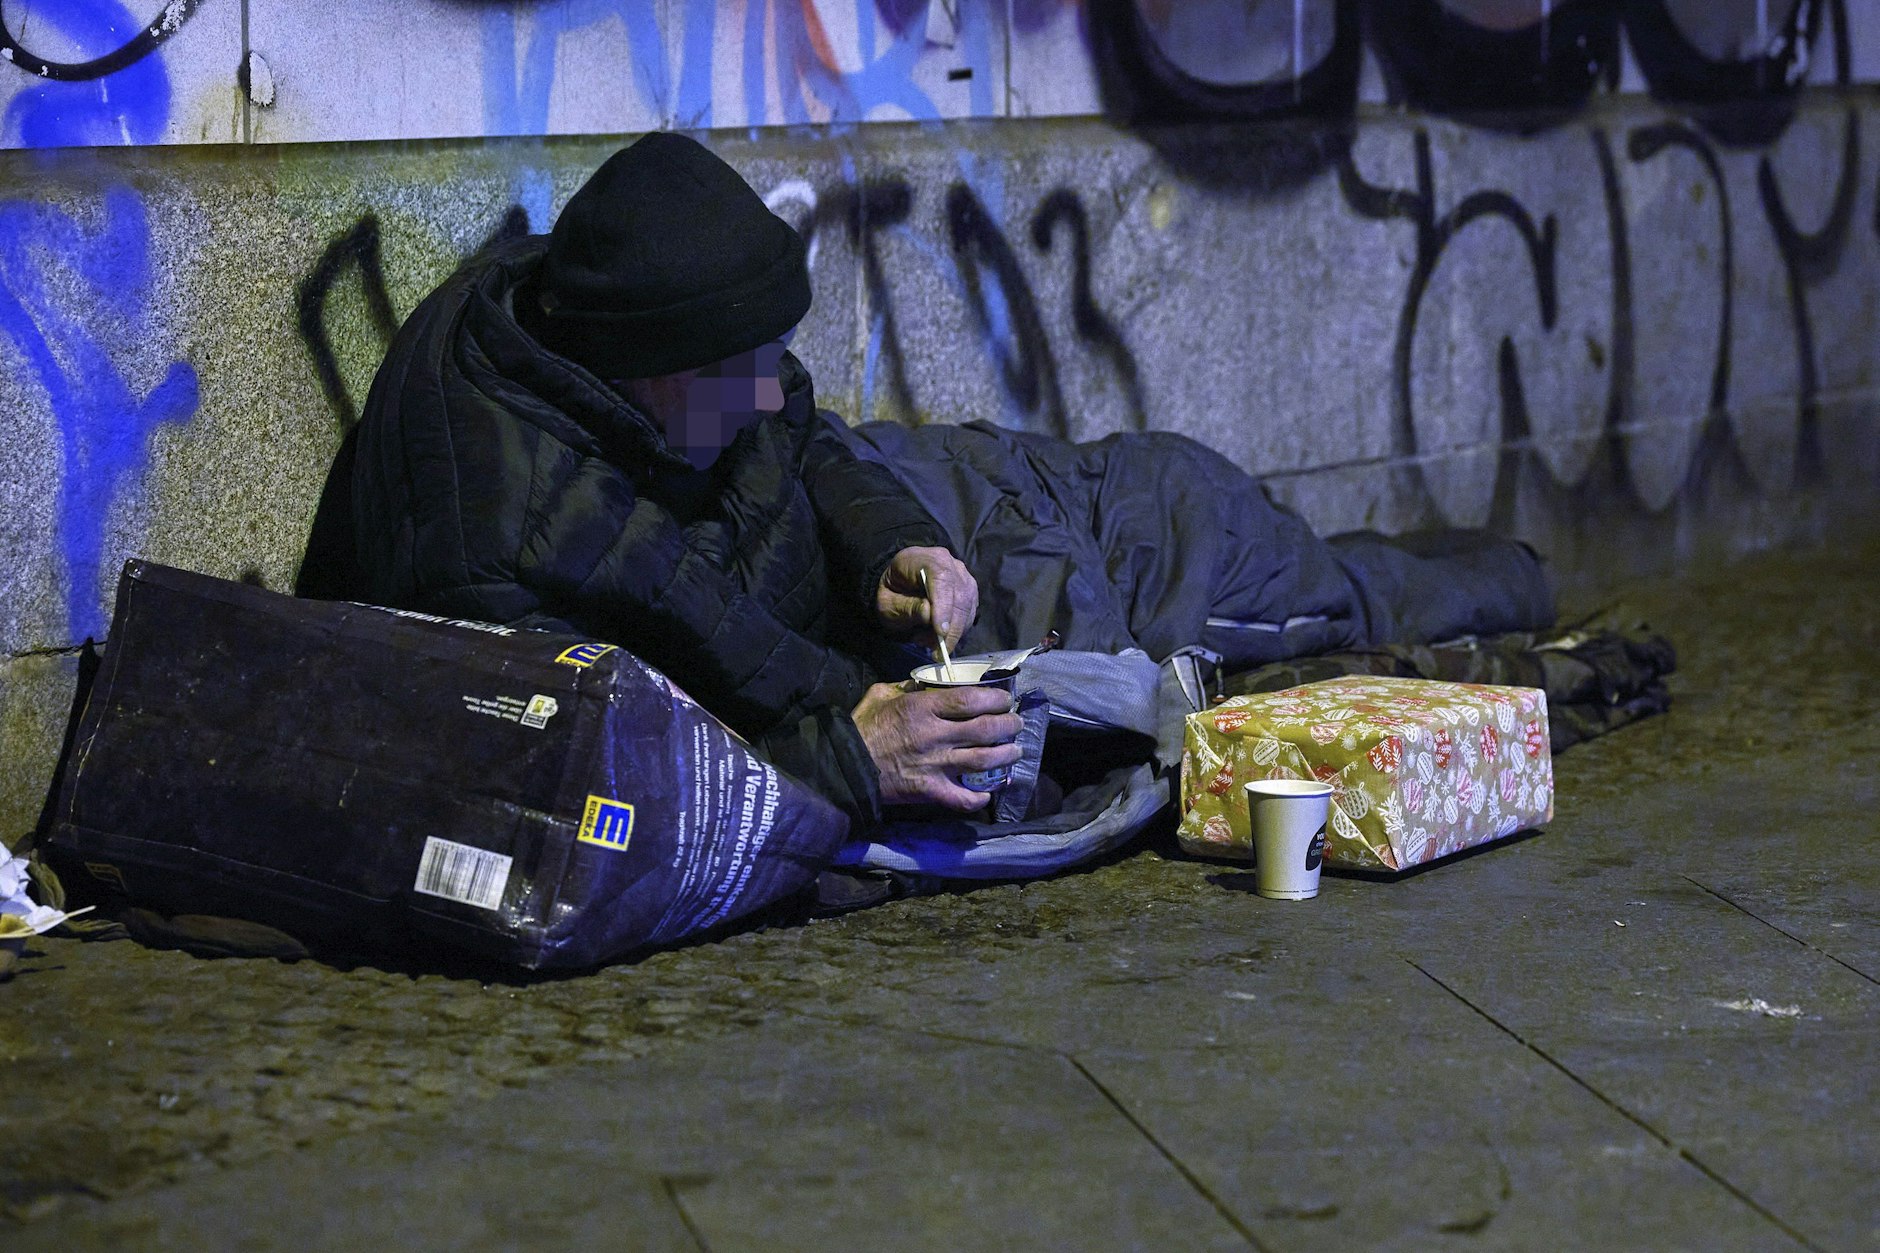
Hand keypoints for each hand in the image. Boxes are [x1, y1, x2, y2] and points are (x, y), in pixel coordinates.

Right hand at [851, 682, 1021, 810]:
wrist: (844, 767)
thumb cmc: (862, 727)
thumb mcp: (881, 694)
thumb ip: (907, 686)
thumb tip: (927, 682)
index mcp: (922, 708)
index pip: (970, 700)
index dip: (995, 699)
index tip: (1005, 699)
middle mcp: (934, 736)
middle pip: (985, 729)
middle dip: (1008, 725)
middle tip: (1015, 724)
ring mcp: (934, 765)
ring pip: (982, 760)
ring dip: (1005, 756)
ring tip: (1014, 752)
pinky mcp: (929, 791)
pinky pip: (961, 798)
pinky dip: (978, 798)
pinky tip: (988, 792)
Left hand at [877, 547, 977, 656]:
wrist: (900, 584)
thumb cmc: (892, 592)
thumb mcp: (888, 603)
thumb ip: (907, 607)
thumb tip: (929, 615)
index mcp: (923, 558)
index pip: (941, 578)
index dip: (943, 606)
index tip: (940, 633)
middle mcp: (949, 563)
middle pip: (960, 595)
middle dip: (951, 628)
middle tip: (935, 651)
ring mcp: (962, 575)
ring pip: (968, 607)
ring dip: (953, 632)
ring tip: (928, 642)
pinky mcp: (970, 590)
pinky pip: (970, 613)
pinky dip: (957, 630)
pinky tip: (937, 635)